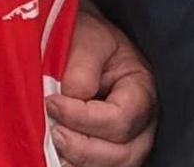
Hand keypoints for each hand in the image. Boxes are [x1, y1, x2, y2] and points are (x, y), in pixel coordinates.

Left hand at [47, 6, 157, 166]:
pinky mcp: (107, 153)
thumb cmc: (88, 39)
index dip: (83, 118)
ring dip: (77, 161)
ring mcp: (127, 143)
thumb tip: (71, 97)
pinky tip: (56, 153)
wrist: (81, 45)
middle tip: (52, 131)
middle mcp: (142, 124)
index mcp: (142, 90)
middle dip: (82, 148)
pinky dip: (76, 165)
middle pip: (122, 154)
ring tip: (53, 142)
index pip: (121, 119)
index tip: (52, 102)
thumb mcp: (88, 38)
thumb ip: (82, 67)